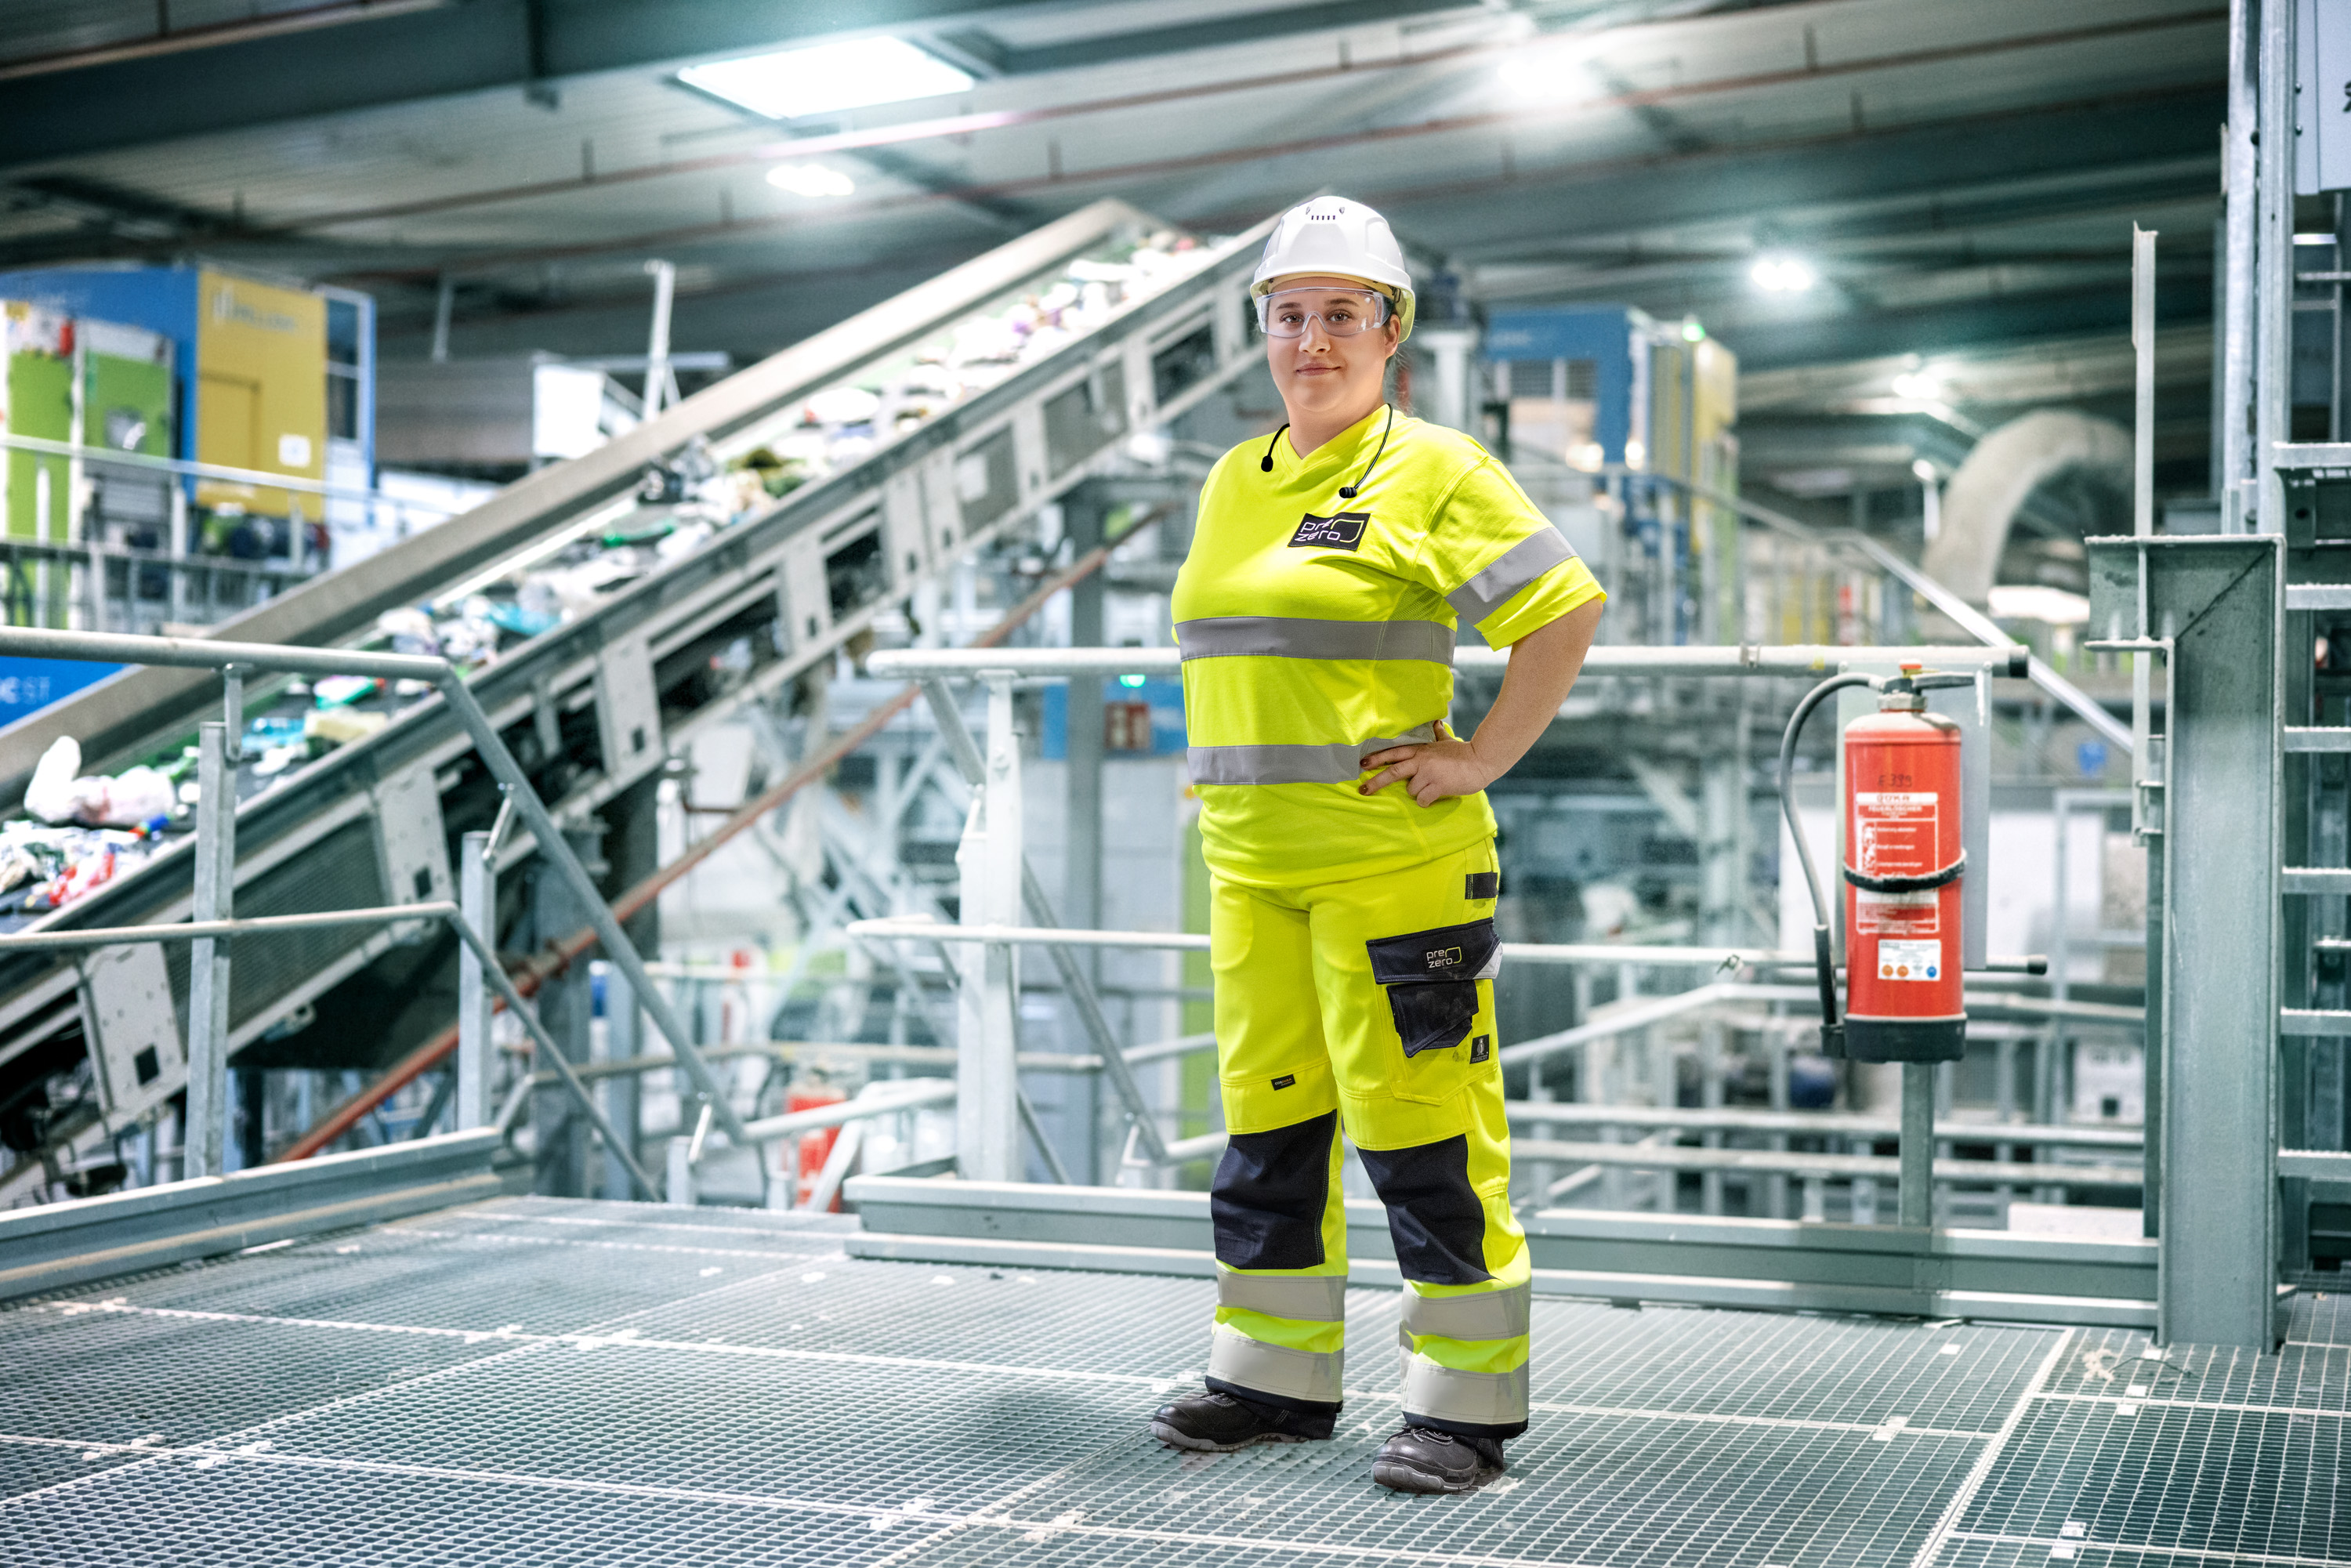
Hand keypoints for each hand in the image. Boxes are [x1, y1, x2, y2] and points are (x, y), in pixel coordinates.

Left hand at [1358, 722, 1494, 806]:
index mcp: (1421, 751)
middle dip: (1376, 782)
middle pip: (1392, 771)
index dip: (1377, 758)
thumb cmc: (1463, 753)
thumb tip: (1437, 722)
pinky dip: (1426, 801)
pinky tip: (1434, 797)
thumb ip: (1438, 734)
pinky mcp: (1438, 785)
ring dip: (1418, 793)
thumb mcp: (1447, 741)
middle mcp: (1421, 761)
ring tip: (1431, 788)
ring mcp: (1429, 773)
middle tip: (1363, 790)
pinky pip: (1422, 799)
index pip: (1394, 753)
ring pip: (1410, 790)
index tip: (1362, 763)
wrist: (1482, 760)